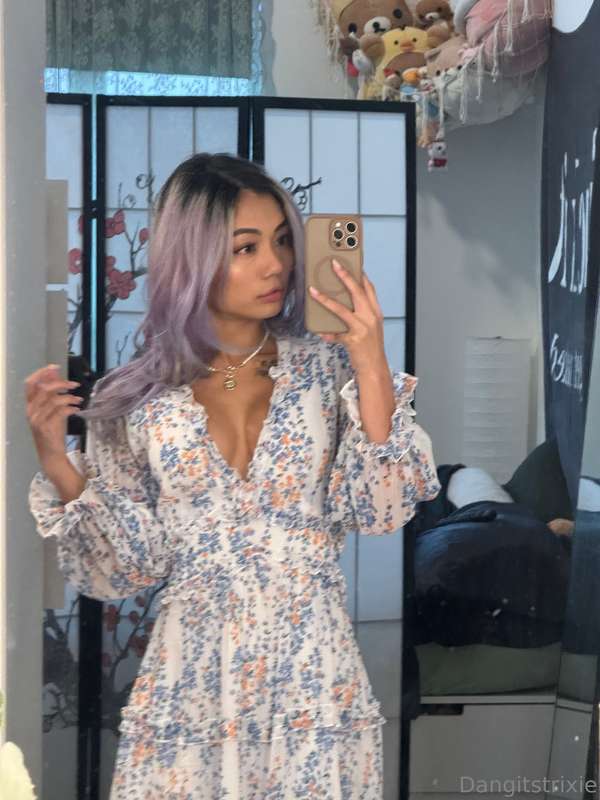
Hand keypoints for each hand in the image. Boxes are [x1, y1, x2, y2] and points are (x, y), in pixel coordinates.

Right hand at [25, 364, 82, 465]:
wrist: (50, 453)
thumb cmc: (52, 429)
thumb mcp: (51, 409)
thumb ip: (52, 392)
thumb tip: (55, 372)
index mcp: (30, 404)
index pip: (30, 383)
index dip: (42, 373)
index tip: (55, 367)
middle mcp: (31, 411)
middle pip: (43, 389)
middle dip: (61, 383)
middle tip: (75, 384)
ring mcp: (37, 420)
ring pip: (54, 400)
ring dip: (70, 397)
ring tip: (79, 399)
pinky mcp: (46, 428)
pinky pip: (60, 412)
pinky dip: (71, 407)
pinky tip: (77, 409)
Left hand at [308, 259, 386, 373]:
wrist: (374, 367)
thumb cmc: (370, 347)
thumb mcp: (369, 327)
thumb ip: (359, 314)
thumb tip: (342, 303)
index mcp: (375, 312)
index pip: (369, 288)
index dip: (360, 274)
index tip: (352, 262)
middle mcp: (370, 317)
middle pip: (357, 292)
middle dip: (345, 276)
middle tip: (334, 264)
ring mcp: (362, 328)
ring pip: (341, 310)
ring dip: (325, 299)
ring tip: (313, 291)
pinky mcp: (352, 340)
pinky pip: (334, 333)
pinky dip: (326, 331)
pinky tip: (318, 329)